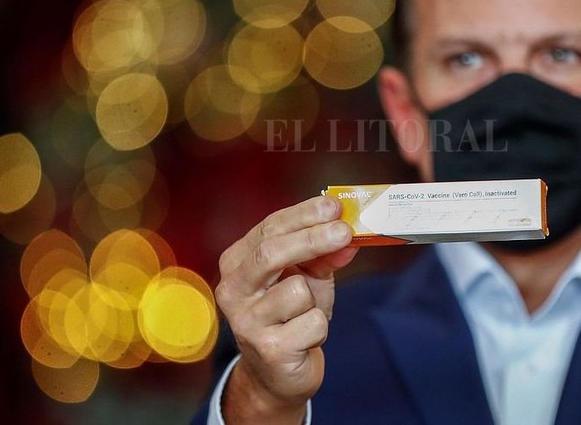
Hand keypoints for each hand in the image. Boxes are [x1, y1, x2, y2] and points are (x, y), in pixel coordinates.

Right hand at [215, 196, 357, 423]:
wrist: (278, 375)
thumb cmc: (292, 317)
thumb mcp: (309, 278)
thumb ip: (325, 255)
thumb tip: (347, 239)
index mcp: (238, 262)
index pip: (270, 228)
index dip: (304, 215)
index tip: (333, 206)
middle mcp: (233, 289)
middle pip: (271, 252)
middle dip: (312, 238)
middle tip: (345, 231)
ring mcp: (246, 321)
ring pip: (298, 290)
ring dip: (317, 299)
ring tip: (307, 314)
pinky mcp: (267, 349)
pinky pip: (312, 323)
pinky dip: (320, 327)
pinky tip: (305, 338)